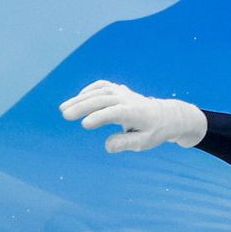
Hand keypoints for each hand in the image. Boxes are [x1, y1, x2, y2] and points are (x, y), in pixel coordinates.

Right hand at [59, 80, 207, 152]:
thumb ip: (126, 143)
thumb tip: (107, 146)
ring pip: (99, 92)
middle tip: (66, 115)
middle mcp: (127, 99)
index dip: (99, 117)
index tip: (85, 124)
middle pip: (102, 100)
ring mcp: (122, 93)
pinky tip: (78, 98)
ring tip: (63, 108)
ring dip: (80, 98)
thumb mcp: (144, 142)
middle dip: (83, 106)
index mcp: (134, 112)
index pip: (114, 113)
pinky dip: (90, 89)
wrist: (167, 116)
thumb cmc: (154, 131)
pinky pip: (103, 86)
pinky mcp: (119, 90)